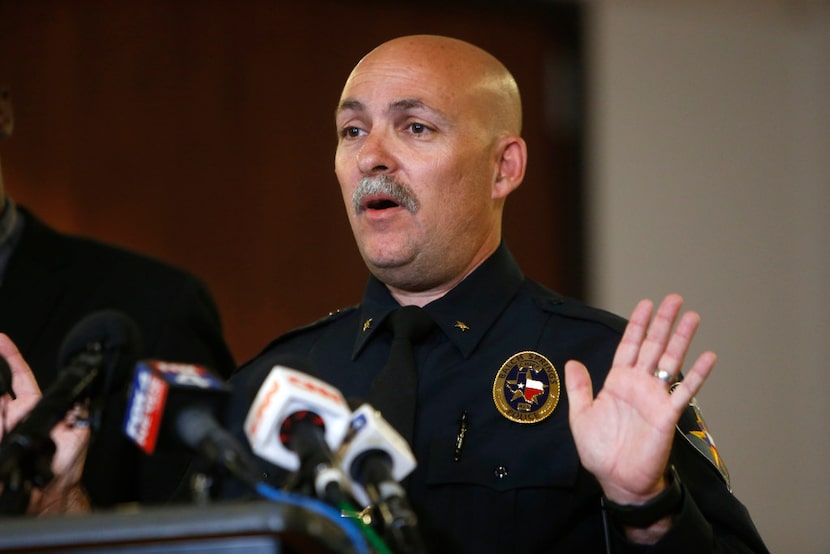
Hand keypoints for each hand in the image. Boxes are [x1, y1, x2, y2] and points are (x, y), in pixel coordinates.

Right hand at [0, 333, 90, 514]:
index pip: (19, 376)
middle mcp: (14, 415)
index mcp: (34, 407)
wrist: (50, 492)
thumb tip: (80, 391)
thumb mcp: (79, 432)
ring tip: (6, 417)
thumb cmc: (66, 465)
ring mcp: (2, 427)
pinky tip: (3, 425)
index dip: (10, 358)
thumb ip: (75, 410)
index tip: (0, 340)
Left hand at [564, 294, 714, 503]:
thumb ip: (580, 388)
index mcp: (618, 382)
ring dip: (681, 339)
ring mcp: (655, 398)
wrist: (618, 480)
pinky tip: (708, 356)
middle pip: (653, 346)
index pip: (629, 346)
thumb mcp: (580, 416)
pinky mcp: (668, 415)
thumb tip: (572, 361)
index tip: (645, 303)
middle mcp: (639, 385)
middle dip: (663, 322)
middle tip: (675, 299)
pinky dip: (697, 374)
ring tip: (692, 317)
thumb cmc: (600, 451)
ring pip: (671, 361)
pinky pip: (684, 391)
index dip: (637, 324)